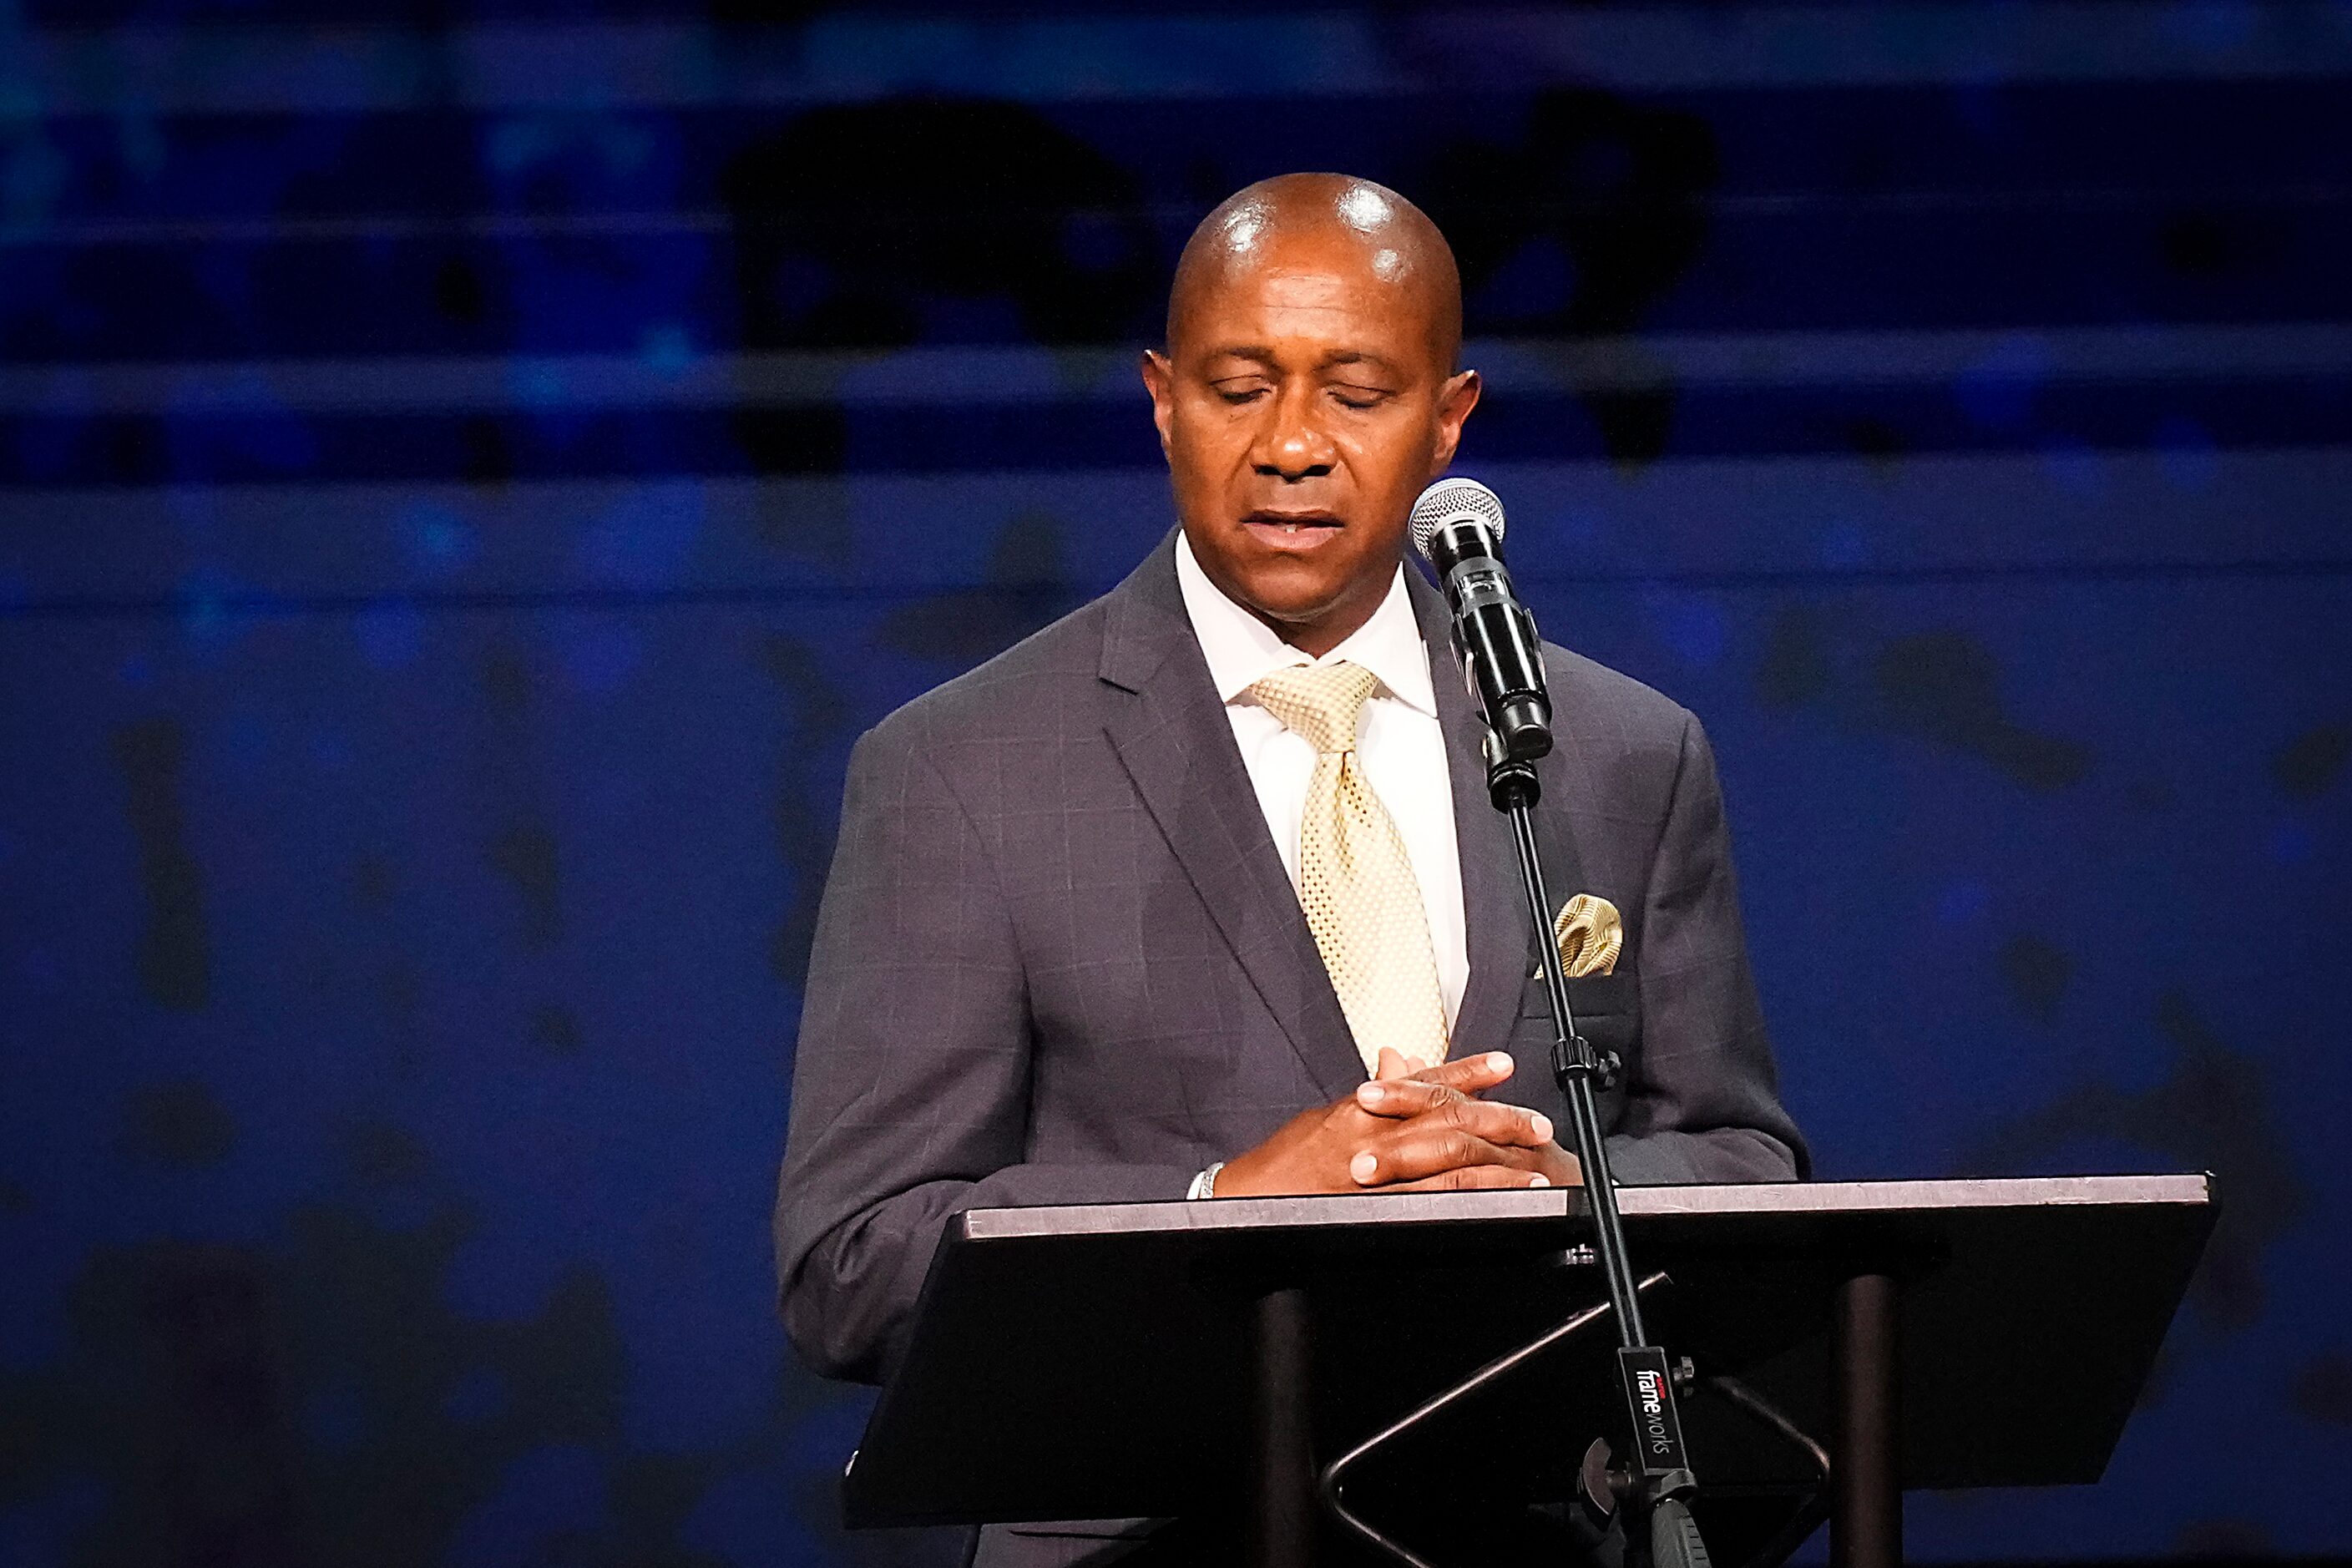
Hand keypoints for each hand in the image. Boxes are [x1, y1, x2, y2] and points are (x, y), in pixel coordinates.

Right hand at [1215, 1050, 1571, 1196]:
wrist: (1247, 1198)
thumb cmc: (1284, 1162)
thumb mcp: (1326, 1116)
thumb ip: (1371, 1092)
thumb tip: (1398, 1060)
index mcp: (1362, 1107)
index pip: (1423, 1081)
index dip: (1467, 1071)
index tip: (1504, 1066)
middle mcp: (1372, 1130)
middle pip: (1446, 1115)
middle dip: (1497, 1117)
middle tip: (1536, 1121)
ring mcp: (1376, 1168)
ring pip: (1447, 1155)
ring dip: (1497, 1159)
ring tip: (1534, 1163)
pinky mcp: (1376, 1203)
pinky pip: (1432, 1197)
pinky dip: (1471, 1195)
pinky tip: (1500, 1199)